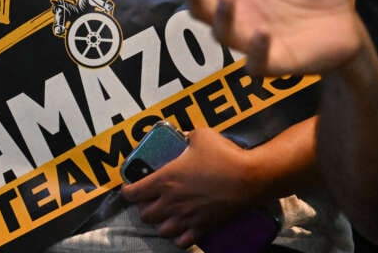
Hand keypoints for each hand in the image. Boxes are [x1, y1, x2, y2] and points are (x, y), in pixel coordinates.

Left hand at [120, 126, 249, 247]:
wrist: (250, 178)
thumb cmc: (224, 155)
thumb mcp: (201, 135)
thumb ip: (186, 135)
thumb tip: (182, 136)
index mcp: (166, 179)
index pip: (133, 192)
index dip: (128, 191)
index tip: (129, 188)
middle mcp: (172, 202)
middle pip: (145, 215)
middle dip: (144, 208)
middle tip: (150, 199)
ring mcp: (186, 217)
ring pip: (161, 230)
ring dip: (160, 223)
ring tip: (165, 214)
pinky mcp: (202, 227)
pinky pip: (182, 241)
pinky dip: (178, 237)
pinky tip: (181, 230)